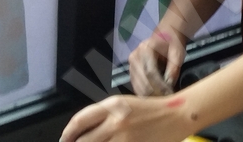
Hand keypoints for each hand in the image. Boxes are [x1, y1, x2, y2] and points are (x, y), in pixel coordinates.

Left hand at [60, 94, 192, 141]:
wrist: (177, 115)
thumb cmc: (151, 110)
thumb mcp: (125, 105)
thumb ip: (104, 116)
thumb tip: (82, 132)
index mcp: (113, 105)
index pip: (79, 121)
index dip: (68, 133)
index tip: (65, 139)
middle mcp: (116, 121)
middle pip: (84, 140)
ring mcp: (125, 137)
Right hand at [128, 29, 185, 96]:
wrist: (165, 36)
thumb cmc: (172, 43)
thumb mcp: (178, 52)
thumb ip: (174, 67)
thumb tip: (169, 84)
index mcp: (145, 49)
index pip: (150, 72)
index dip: (159, 85)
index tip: (169, 94)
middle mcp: (134, 57)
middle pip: (142, 81)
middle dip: (155, 93)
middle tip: (167, 100)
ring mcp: (131, 65)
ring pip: (138, 86)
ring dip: (150, 96)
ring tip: (163, 99)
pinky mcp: (131, 72)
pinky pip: (137, 87)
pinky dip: (146, 94)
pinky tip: (156, 97)